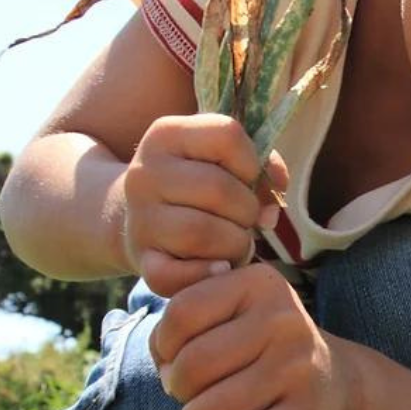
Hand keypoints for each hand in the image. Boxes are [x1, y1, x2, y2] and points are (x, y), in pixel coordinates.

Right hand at [121, 113, 288, 296]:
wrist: (137, 216)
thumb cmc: (196, 184)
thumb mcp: (221, 160)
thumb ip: (261, 168)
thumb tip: (273, 209)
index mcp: (167, 134)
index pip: (227, 135)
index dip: (252, 162)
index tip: (248, 179)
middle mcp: (145, 173)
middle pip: (219, 189)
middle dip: (248, 209)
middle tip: (246, 219)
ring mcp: (140, 218)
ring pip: (202, 233)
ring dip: (235, 243)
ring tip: (236, 242)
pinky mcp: (142, 260)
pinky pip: (175, 275)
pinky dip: (206, 275)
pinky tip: (221, 268)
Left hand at [148, 264, 357, 409]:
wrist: (332, 382)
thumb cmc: (261, 347)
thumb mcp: (232, 311)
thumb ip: (185, 314)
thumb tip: (165, 363)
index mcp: (259, 284)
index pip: (182, 313)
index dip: (163, 344)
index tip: (177, 357)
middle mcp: (283, 319)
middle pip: (192, 363)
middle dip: (178, 388)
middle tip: (193, 393)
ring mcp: (297, 368)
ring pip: (210, 409)